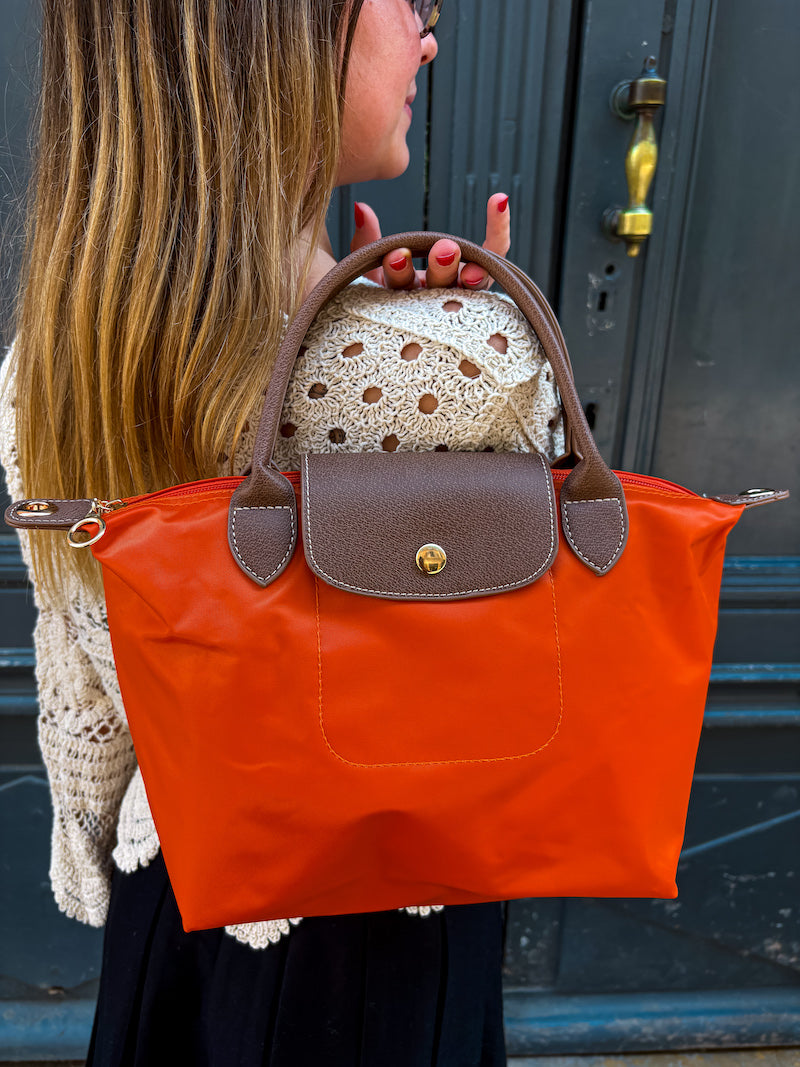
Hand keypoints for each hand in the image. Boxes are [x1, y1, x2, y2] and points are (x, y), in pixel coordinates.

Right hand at [350, 194, 510, 290]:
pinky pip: (495, 251)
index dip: (399, 270)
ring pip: (471, 282)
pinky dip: (498, 227)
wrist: (418, 317)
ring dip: (472, 266)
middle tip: (445, 250)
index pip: (401, 285)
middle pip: (442, 287)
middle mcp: (436, 299)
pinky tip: (499, 200)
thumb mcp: (371, 266)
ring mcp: (461, 291)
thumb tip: (361, 208)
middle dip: (442, 268)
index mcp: (404, 298)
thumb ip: (365, 241)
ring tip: (471, 246)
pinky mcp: (483, 276)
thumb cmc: (388, 284)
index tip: (397, 254)